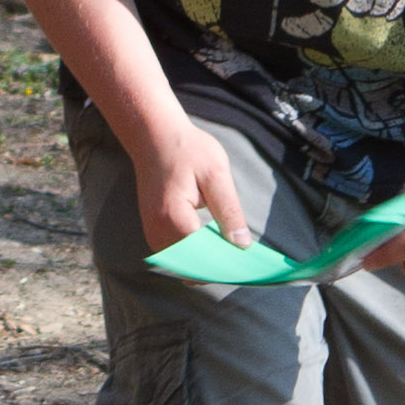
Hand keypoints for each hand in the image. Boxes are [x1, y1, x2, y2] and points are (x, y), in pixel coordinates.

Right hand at [127, 112, 257, 259]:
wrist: (154, 136)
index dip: (229, 265)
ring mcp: (153, 235)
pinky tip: (216, 246)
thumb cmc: (187, 149)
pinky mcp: (153, 233)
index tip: (251, 267)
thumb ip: (229, 212)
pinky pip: (178, 256)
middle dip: (220, 269)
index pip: (205, 259)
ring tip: (234, 254)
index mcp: (174, 218)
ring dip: (208, 265)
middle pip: (194, 268)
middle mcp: (158, 233)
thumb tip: (242, 246)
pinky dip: (197, 257)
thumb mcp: (216, 174)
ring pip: (185, 266)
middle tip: (246, 260)